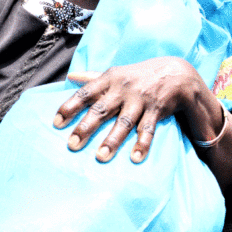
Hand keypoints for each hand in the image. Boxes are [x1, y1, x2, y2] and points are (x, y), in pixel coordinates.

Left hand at [54, 57, 219, 162]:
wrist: (176, 73)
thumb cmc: (138, 76)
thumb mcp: (115, 73)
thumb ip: (92, 77)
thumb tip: (70, 76)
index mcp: (109, 79)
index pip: (85, 94)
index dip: (69, 107)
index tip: (56, 124)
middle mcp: (123, 89)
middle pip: (101, 110)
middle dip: (86, 127)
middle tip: (72, 145)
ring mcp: (140, 100)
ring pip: (124, 122)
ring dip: (112, 140)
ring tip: (101, 157)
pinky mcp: (156, 110)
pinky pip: (148, 129)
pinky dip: (142, 144)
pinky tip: (135, 158)